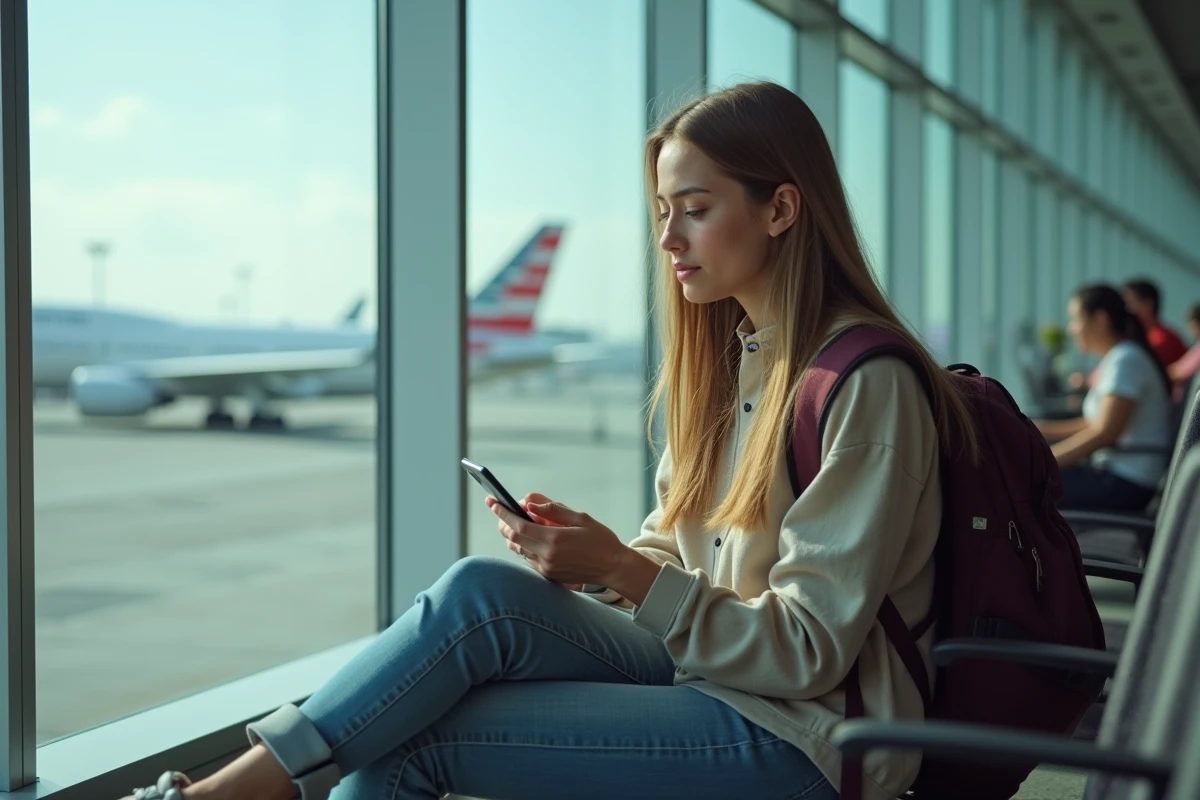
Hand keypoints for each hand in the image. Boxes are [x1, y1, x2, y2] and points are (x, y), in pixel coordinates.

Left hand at [486, 492, 627, 587]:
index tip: (492, 501)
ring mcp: (546, 568)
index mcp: (554, 539)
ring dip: (513, 534)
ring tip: (516, 521)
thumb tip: (529, 505)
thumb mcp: (580, 518)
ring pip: (517, 549)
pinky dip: (524, 545)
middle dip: (503, 522)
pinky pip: (528, 558)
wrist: (613, 568)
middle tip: (500, 510)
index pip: (518, 525)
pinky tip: (531, 537)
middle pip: (512, 538)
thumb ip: (553, 510)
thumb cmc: (600, 540)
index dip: (502, 513)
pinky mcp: (548, 575)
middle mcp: (546, 555)